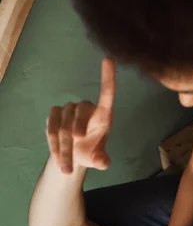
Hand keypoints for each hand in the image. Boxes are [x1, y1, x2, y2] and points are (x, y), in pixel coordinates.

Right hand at [46, 57, 115, 173]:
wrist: (73, 157)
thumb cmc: (91, 152)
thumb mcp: (98, 159)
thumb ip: (102, 160)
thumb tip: (103, 163)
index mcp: (103, 116)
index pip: (107, 94)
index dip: (108, 77)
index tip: (108, 59)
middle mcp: (86, 109)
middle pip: (81, 112)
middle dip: (77, 129)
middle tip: (78, 143)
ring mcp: (69, 110)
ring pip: (64, 124)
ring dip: (64, 146)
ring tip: (67, 165)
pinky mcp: (55, 115)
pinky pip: (52, 126)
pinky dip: (54, 143)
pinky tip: (57, 155)